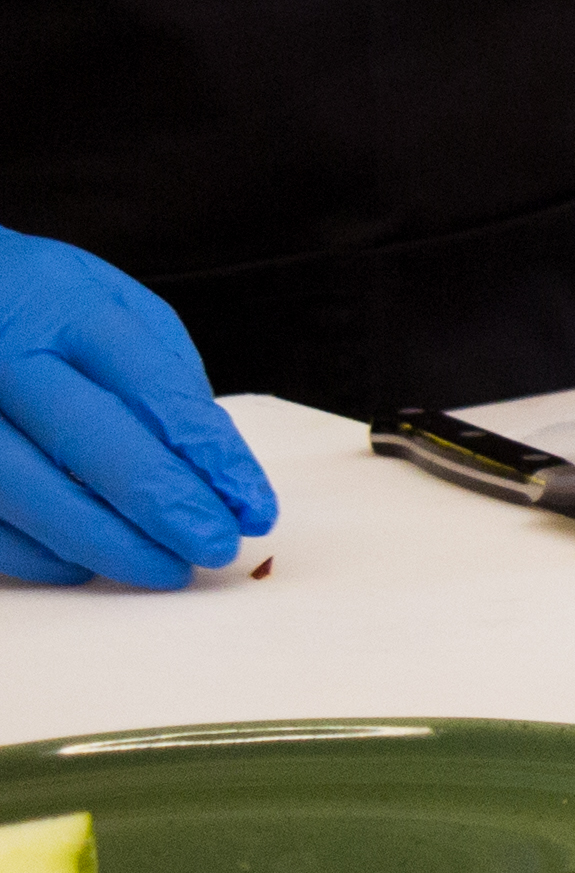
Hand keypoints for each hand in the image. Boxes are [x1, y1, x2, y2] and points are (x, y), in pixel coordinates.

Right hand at [0, 228, 279, 589]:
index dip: (207, 451)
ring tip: (165, 568)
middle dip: (159, 503)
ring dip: (102, 540)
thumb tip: (214, 466)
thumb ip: (164, 374)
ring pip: (24, 488)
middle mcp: (4, 355)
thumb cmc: (48, 304)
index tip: (253, 505)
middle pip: (85, 438)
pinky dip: (35, 552)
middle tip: (215, 547)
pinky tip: (85, 565)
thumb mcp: (116, 305)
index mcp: (66, 306)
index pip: (150, 383)